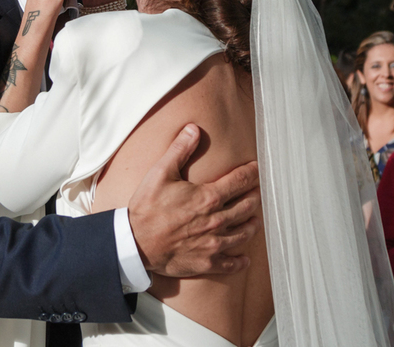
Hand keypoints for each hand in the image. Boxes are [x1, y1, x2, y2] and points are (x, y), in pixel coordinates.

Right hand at [128, 124, 261, 276]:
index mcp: (208, 197)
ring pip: (244, 233)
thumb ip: (180, 149)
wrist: (136, 243)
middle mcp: (217, 220)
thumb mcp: (160, 172)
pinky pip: (231, 263)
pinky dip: (240, 260)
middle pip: (247, 206)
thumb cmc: (147, 207)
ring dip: (252, 223)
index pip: (240, 181)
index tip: (257, 169)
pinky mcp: (207, 262)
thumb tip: (193, 128)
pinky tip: (245, 258)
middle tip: (258, 192)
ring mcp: (214, 243)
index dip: (252, 173)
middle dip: (255, 196)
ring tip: (255, 219)